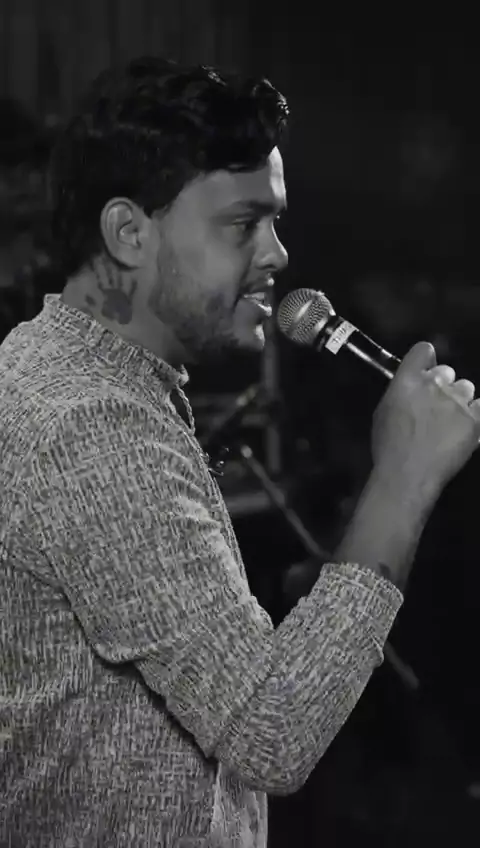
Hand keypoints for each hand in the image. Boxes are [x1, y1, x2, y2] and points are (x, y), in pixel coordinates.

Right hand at [371, 341, 479, 498]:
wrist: (408, 475)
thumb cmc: (388, 447)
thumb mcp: (383, 412)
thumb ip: (401, 392)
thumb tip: (413, 388)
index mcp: (407, 381)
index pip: (423, 350)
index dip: (426, 359)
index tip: (425, 371)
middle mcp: (435, 385)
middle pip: (447, 370)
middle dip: (443, 384)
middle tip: (436, 406)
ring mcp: (457, 402)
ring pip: (466, 387)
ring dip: (459, 400)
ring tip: (451, 420)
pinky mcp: (475, 420)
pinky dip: (475, 414)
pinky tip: (467, 426)